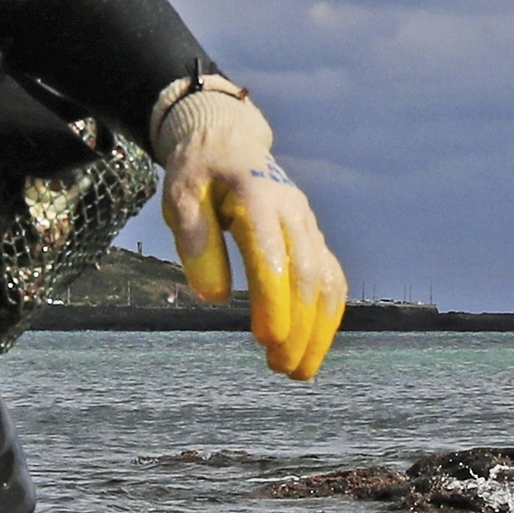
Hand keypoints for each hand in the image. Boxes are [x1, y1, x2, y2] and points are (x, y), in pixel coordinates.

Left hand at [152, 78, 347, 381]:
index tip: (266, 340)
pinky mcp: (314, 237)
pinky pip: (332, 278)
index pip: (272, 256)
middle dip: (298, 326)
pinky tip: (312, 346)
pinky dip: (328, 316)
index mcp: (256, 198)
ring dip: (318, 329)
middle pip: (307, 274)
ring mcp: (308, 224)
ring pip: (328, 280)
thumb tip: (214, 296)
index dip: (273, 300)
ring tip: (297, 370)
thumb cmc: (199, 173)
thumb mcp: (180, 196)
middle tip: (280, 367)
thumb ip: (195, 241)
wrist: (229, 141)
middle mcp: (292, 211)